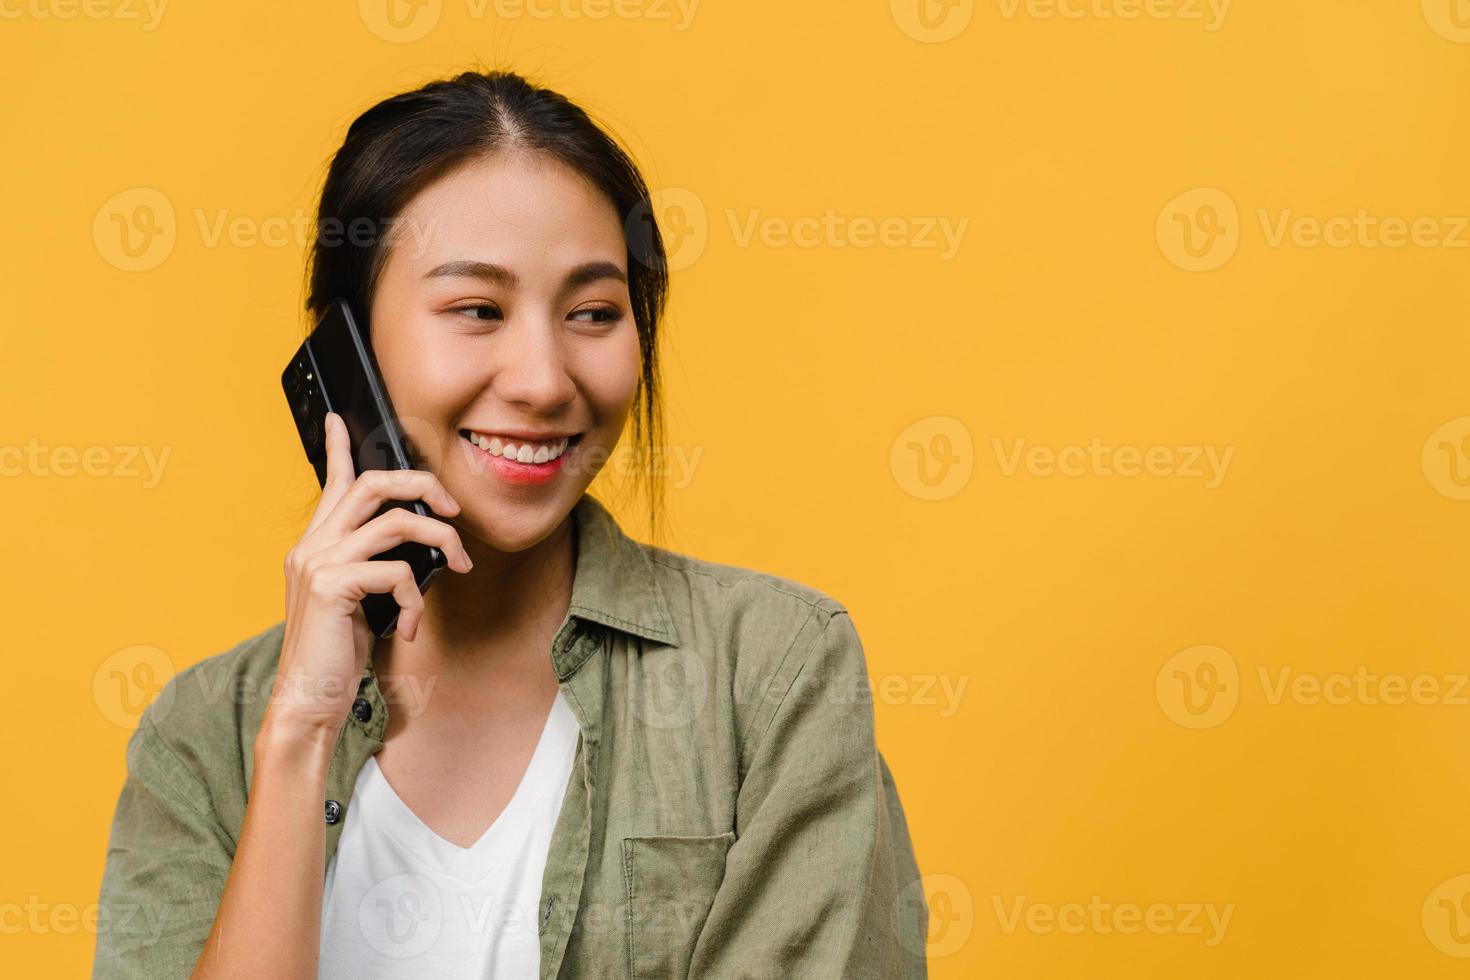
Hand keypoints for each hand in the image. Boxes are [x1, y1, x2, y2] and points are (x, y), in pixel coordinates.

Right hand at [263, 411, 472, 743]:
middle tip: (453, 508)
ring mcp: (318, 564)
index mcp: (315, 545)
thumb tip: (420, 546)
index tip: (340, 419)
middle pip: (372, 484)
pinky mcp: (332, 587)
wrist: (309, 699)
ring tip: (460, 565)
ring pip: (395, 522)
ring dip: (440, 540)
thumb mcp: (359, 601)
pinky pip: (396, 572)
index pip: (331, 483)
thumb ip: (375, 566)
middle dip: (422, 485)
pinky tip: (412, 626)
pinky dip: (416, 598)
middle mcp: (311, 546)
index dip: (337, 448)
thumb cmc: (338, 653)